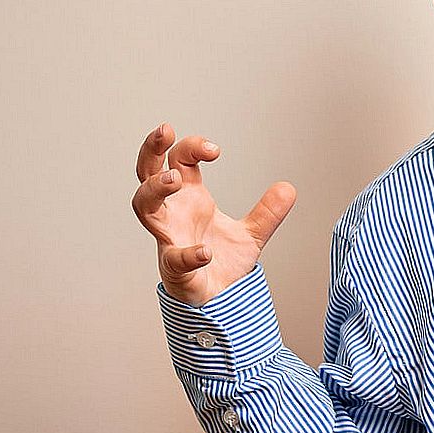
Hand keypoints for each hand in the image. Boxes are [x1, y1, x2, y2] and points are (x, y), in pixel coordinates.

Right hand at [131, 123, 297, 306]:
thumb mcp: (251, 234)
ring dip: (154, 189)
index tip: (215, 150)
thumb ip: (268, 213)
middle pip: (147, 173)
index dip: (191, 147)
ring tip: (175, 179)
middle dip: (151, 150)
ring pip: (144, 207)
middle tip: (165, 130)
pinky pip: (175, 259)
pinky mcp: (174, 269)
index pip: (179, 160)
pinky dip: (190, 255)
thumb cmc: (220, 263)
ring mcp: (169, 238)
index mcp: (189, 199)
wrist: (218, 302)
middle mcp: (173, 214)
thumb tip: (289, 188)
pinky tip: (206, 252)